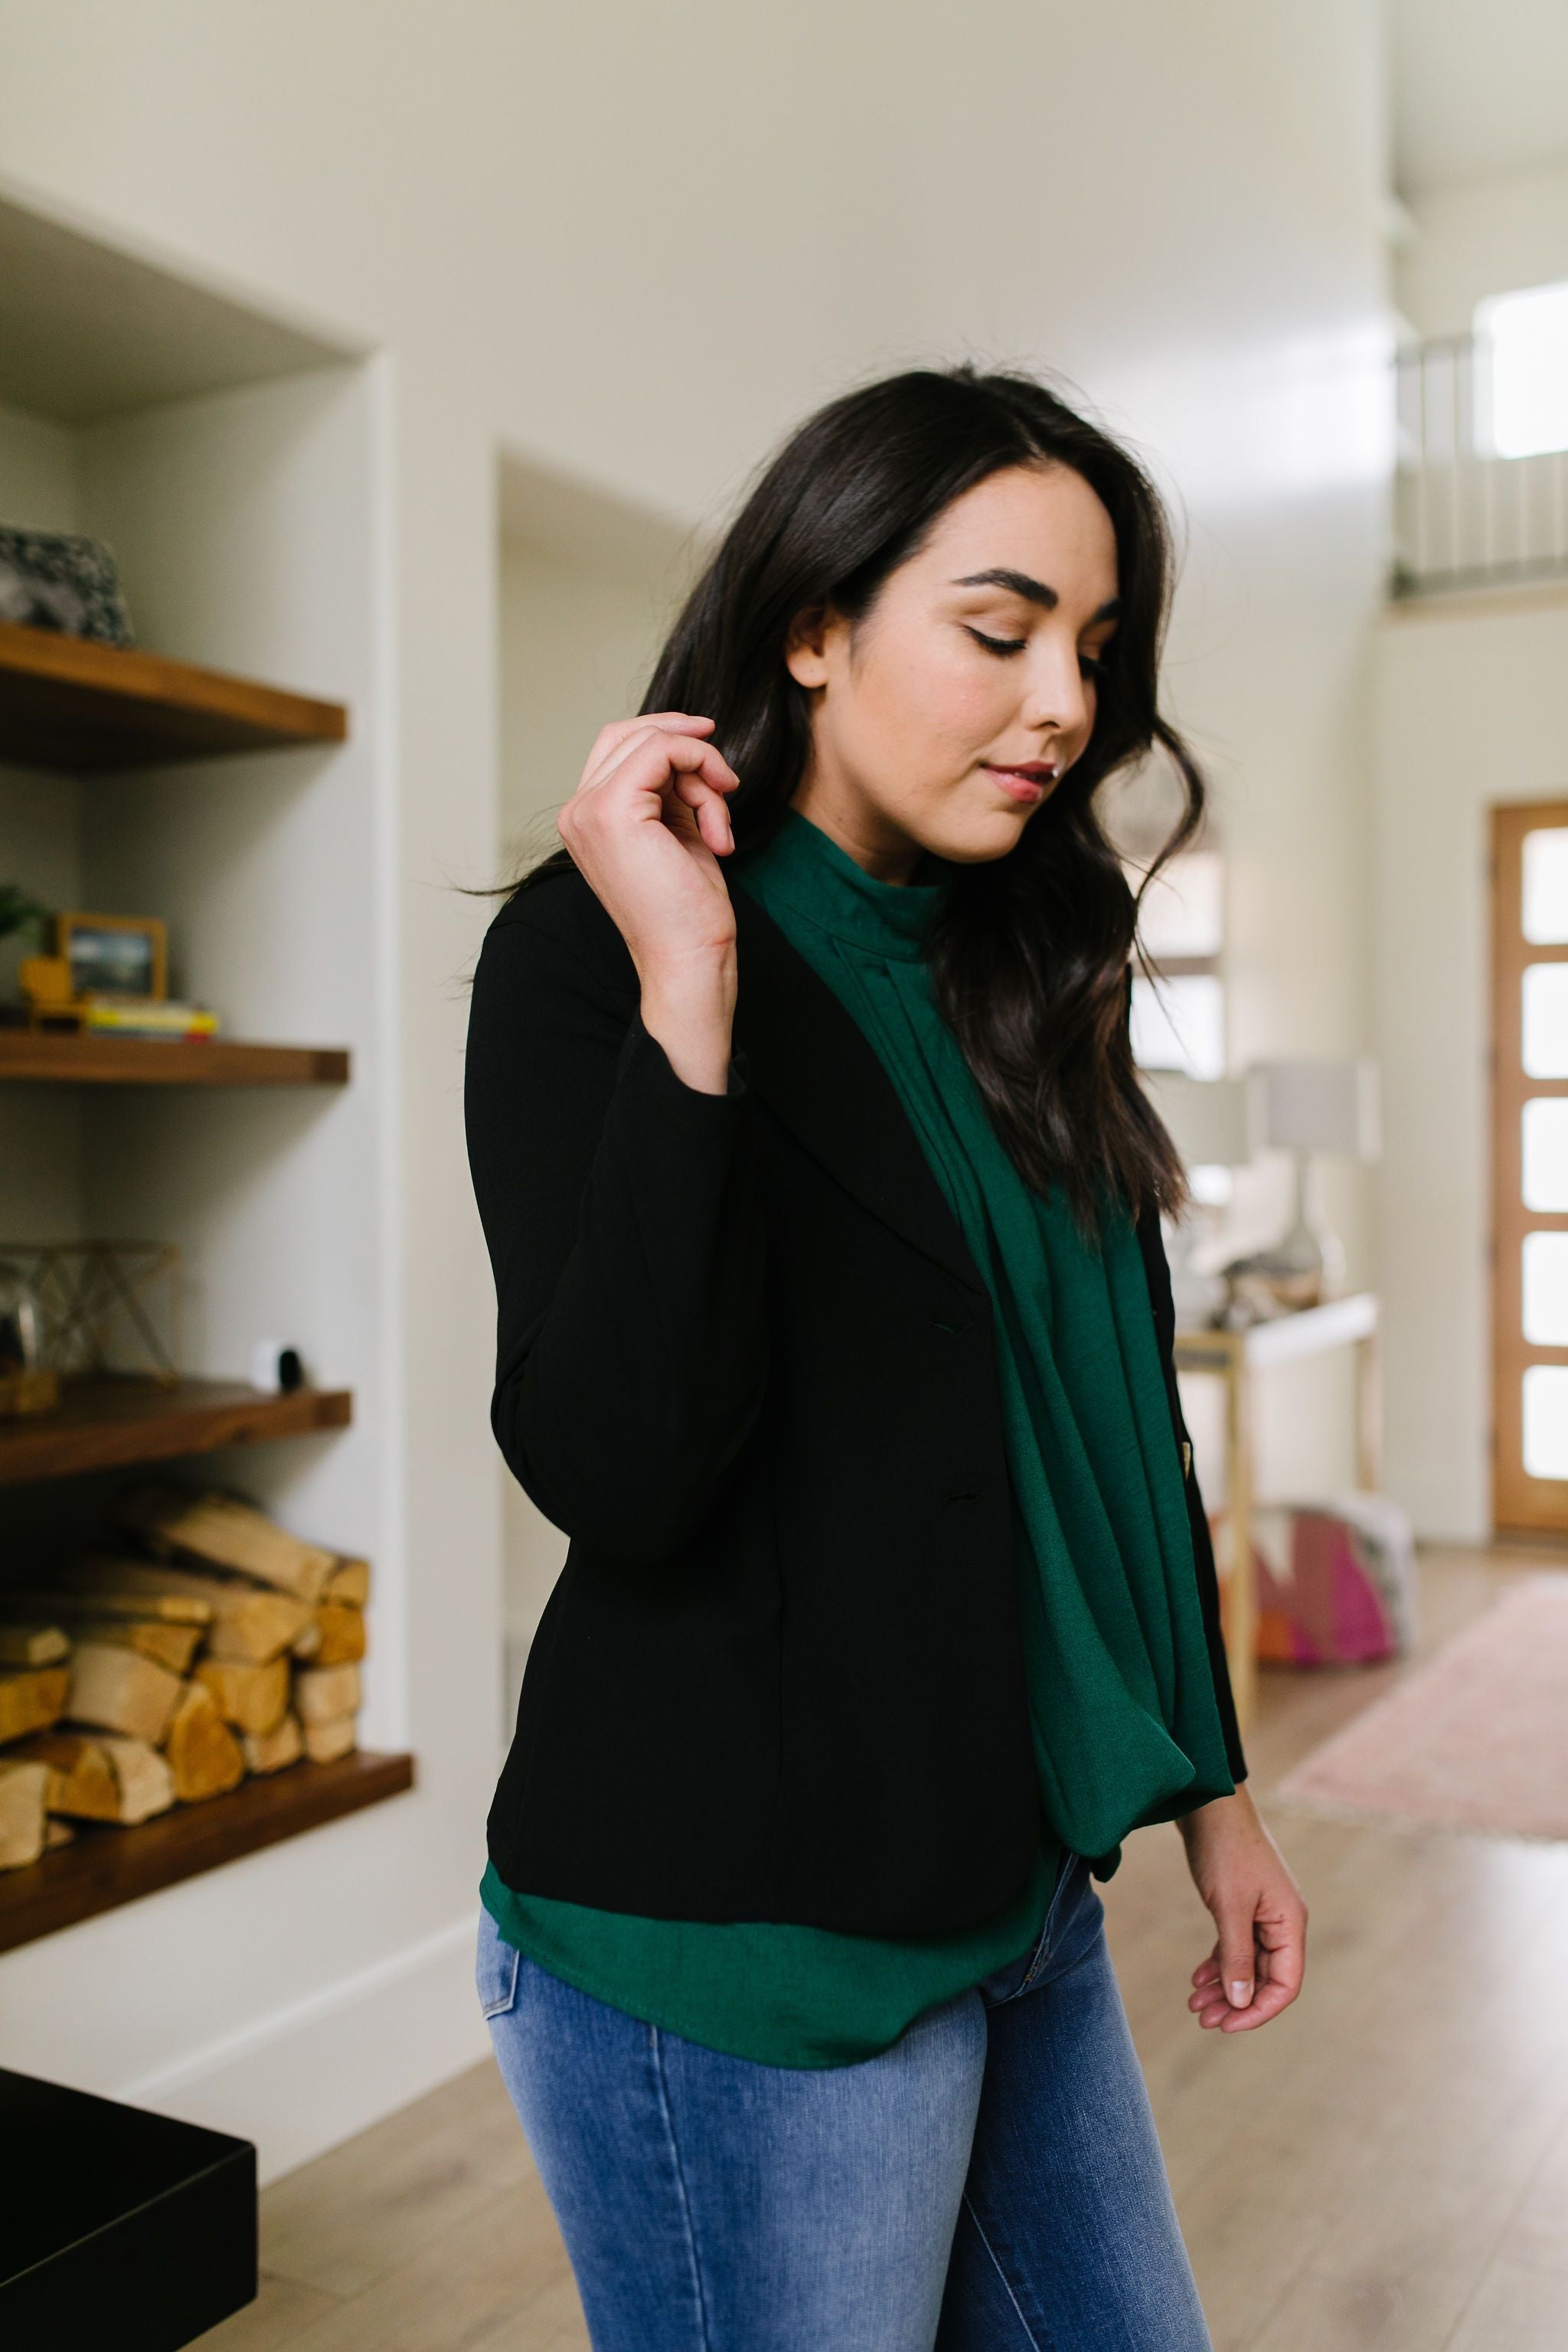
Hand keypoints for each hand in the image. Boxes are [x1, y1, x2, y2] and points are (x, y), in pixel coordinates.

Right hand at [557, 713, 739, 985]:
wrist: (687, 959)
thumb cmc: (688, 911)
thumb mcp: (676, 832)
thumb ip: (668, 790)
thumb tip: (688, 744)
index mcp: (586, 819)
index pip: (619, 746)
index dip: (670, 739)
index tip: (715, 762)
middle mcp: (577, 811)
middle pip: (631, 734)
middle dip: (689, 751)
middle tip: (726, 786)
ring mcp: (588, 809)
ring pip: (651, 740)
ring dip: (702, 774)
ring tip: (718, 827)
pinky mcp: (612, 810)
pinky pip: (662, 750)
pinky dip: (703, 772)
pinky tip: (716, 827)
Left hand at [1177, 1786, 1305, 2032]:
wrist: (1208, 1804)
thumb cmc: (1224, 1850)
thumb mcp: (1229, 1907)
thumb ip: (1236, 1956)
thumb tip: (1241, 2002)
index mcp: (1290, 1923)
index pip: (1285, 1984)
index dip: (1258, 2011)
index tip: (1225, 2025)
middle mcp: (1281, 1922)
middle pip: (1265, 1978)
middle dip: (1235, 2002)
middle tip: (1201, 2018)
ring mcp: (1262, 1914)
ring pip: (1247, 1965)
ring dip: (1223, 1987)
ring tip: (1193, 2004)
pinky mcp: (1242, 1905)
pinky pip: (1235, 1946)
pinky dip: (1218, 1964)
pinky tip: (1197, 1979)